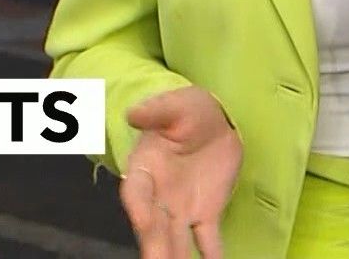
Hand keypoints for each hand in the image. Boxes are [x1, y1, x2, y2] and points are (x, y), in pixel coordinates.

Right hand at [119, 87, 241, 258]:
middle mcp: (158, 196)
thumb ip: (157, 110)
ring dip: (177, 258)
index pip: (137, 193)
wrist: (214, 121)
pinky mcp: (205, 214)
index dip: (138, 209)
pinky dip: (211, 255)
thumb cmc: (188, 111)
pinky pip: (207, 239)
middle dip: (155, 247)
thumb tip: (134, 113)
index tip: (143, 224)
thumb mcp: (176, 105)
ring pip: (176, 240)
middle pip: (154, 227)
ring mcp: (181, 209)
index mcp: (145, 169)